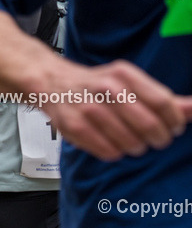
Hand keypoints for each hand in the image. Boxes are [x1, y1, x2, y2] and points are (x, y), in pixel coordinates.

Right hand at [37, 60, 191, 160]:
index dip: (174, 121)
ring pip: (129, 141)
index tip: (175, 128)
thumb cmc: (95, 85)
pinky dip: (115, 153)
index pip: (162, 102)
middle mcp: (107, 89)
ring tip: (135, 144)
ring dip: (137, 147)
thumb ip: (162, 98)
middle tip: (157, 140)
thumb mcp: (129, 82)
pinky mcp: (74, 126)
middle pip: (148, 124)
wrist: (52, 82)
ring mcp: (89, 108)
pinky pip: (107, 150)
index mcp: (124, 75)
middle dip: (159, 138)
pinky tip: (114, 146)